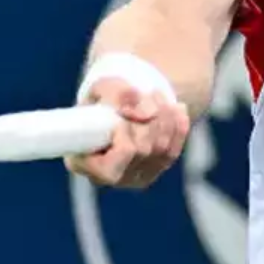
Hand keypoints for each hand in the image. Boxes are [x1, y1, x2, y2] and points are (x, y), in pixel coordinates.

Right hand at [64, 77, 190, 189]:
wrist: (121, 101)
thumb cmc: (105, 96)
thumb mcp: (105, 87)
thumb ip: (119, 95)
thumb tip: (144, 113)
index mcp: (84, 162)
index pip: (109, 167)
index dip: (123, 138)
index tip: (123, 112)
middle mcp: (110, 176)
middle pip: (140, 152)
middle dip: (147, 118)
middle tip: (148, 94)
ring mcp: (136, 176)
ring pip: (160, 150)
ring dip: (164, 118)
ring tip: (157, 95)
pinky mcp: (156, 169)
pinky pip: (173, 150)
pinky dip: (178, 126)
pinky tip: (177, 108)